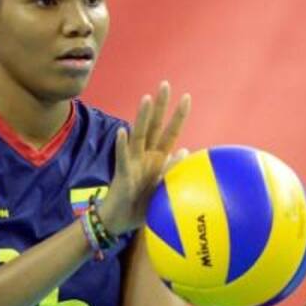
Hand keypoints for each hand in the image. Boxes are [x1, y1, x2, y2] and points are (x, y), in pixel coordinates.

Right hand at [98, 82, 190, 235]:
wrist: (118, 221)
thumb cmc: (141, 206)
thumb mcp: (163, 189)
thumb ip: (171, 170)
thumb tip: (184, 150)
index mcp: (157, 159)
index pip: (170, 133)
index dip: (178, 116)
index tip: (187, 96)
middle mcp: (145, 156)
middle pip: (154, 126)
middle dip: (160, 106)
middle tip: (165, 84)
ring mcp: (132, 162)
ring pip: (138, 136)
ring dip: (142, 117)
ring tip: (146, 99)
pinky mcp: (122, 174)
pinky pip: (122, 158)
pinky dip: (122, 145)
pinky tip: (122, 132)